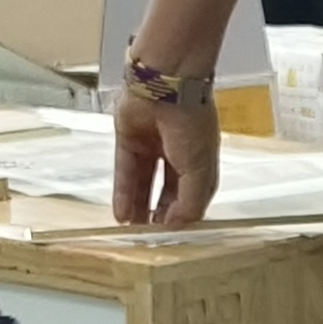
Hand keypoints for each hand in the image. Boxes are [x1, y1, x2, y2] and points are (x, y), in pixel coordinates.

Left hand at [114, 77, 220, 223]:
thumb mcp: (200, 172)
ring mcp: (152, 147)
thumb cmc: (192, 121)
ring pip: (144, 184)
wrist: (167, 85)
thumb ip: (190, 203)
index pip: (190, 196)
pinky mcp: (129, 140)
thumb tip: (176, 226)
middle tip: (149, 238)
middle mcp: (177, 154)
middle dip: (158, 214)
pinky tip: (122, 215)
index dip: (181, 216)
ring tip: (133, 232)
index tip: (171, 237)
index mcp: (201, 161)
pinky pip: (125, 172)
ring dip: (139, 207)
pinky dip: (123, 194)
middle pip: (165, 192)